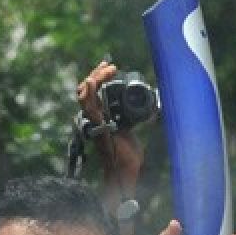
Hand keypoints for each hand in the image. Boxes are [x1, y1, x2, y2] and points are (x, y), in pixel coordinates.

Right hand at [76, 61, 143, 187]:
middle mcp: (92, 116)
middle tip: (111, 66)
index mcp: (99, 115)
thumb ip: (133, 117)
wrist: (125, 168)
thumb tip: (150, 106)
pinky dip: (89, 92)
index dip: (100, 76)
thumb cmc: (128, 153)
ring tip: (108, 69)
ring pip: (85, 93)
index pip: (93, 90)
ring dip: (96, 78)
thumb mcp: (132, 128)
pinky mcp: (96, 125)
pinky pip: (88, 106)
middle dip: (98, 73)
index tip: (111, 66)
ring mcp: (92, 120)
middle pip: (87, 88)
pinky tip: (92, 81)